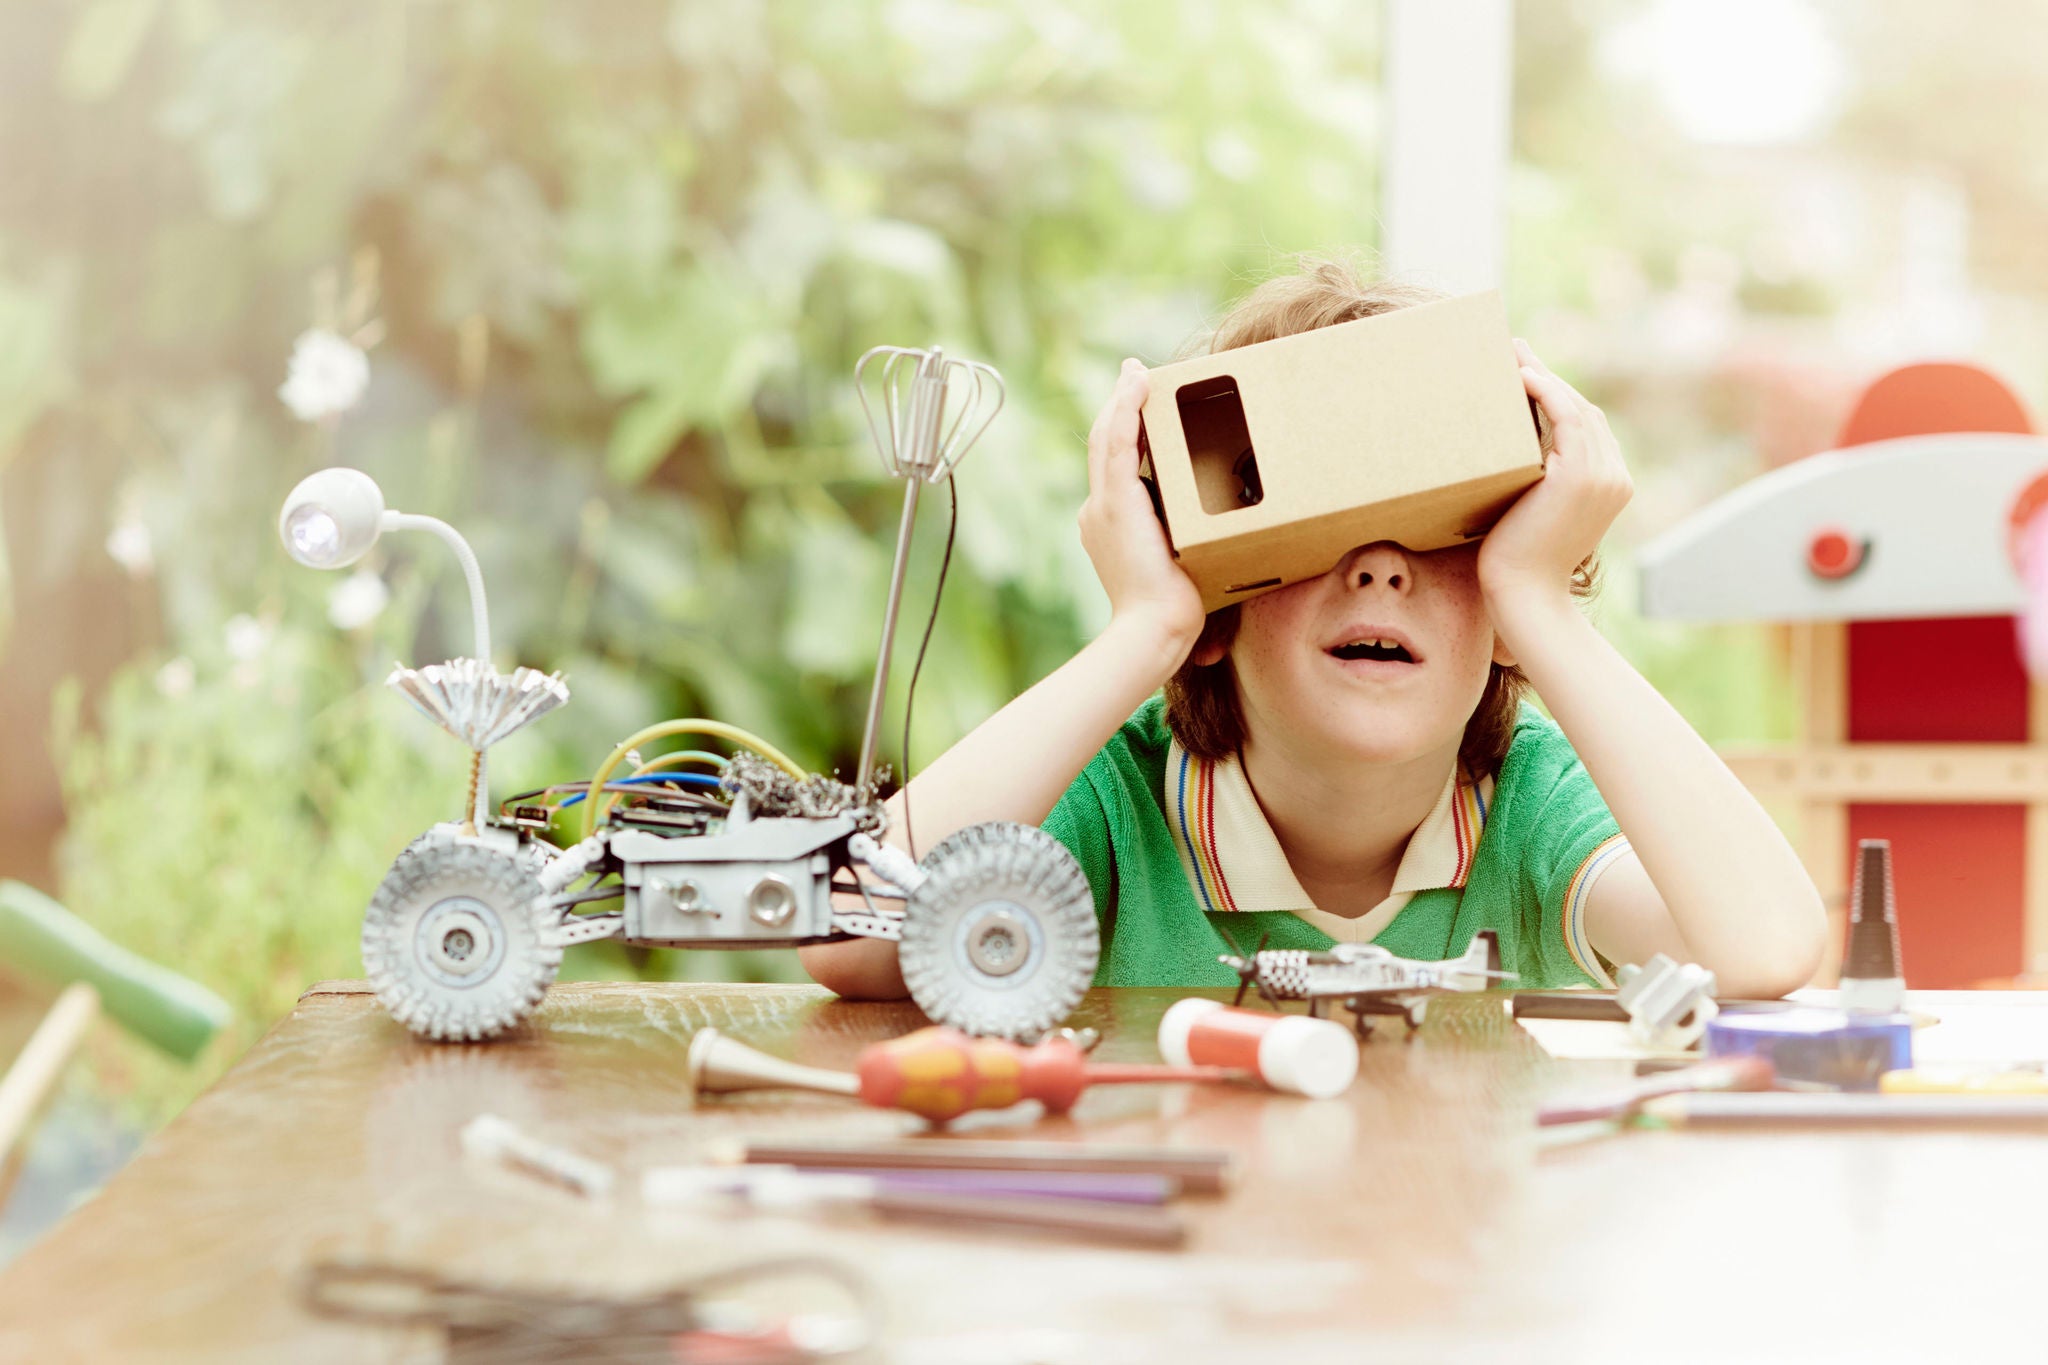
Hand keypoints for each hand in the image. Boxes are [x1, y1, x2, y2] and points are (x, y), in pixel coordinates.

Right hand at [1078, 358, 1206, 657]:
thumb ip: (1186, 541)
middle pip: (1106, 443)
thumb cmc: (1174, 611)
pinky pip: (1119, 442)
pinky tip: (1137, 383)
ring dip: (1123, 399)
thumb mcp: (1180, 566)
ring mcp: (1103, 504)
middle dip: (1120, 407)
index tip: (1138, 406)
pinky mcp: (1116, 501)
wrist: (1154, 630)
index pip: (1114, 466)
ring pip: (1108, 437)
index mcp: (1109, 523)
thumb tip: (1214, 534)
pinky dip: (1126, 408)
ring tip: (1138, 372)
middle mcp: (1098, 509)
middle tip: (1135, 375)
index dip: (1124, 432)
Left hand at [1479, 339, 1631, 612]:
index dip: (1558, 396)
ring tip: (1512, 353)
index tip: (1528, 372)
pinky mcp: (1581, 475)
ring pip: (1575, 408)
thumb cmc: (1516, 562)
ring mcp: (1604, 474)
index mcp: (1610, 485)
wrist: (1524, 595)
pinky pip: (1566, 418)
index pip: (1587, 428)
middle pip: (1583, 411)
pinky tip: (1521, 376)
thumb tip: (1508, 454)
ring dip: (1544, 376)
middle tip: (1516, 348)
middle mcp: (1615, 476)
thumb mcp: (1532, 511)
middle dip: (1550, 377)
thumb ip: (1537, 480)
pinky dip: (1545, 392)